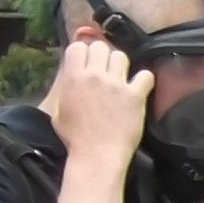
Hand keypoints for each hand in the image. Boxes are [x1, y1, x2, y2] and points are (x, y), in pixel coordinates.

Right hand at [49, 37, 150, 163]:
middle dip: (102, 56)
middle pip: (101, 47)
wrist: (96, 156)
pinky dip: (144, 79)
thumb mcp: (58, 109)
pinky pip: (146, 75)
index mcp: (73, 77)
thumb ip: (64, 87)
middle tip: (105, 70)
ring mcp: (116, 85)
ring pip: (121, 56)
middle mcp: (95, 76)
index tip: (88, 62)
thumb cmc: (75, 138)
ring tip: (120, 78)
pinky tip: (139, 87)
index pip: (79, 46)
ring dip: (120, 65)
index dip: (84, 53)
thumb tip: (70, 73)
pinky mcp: (135, 96)